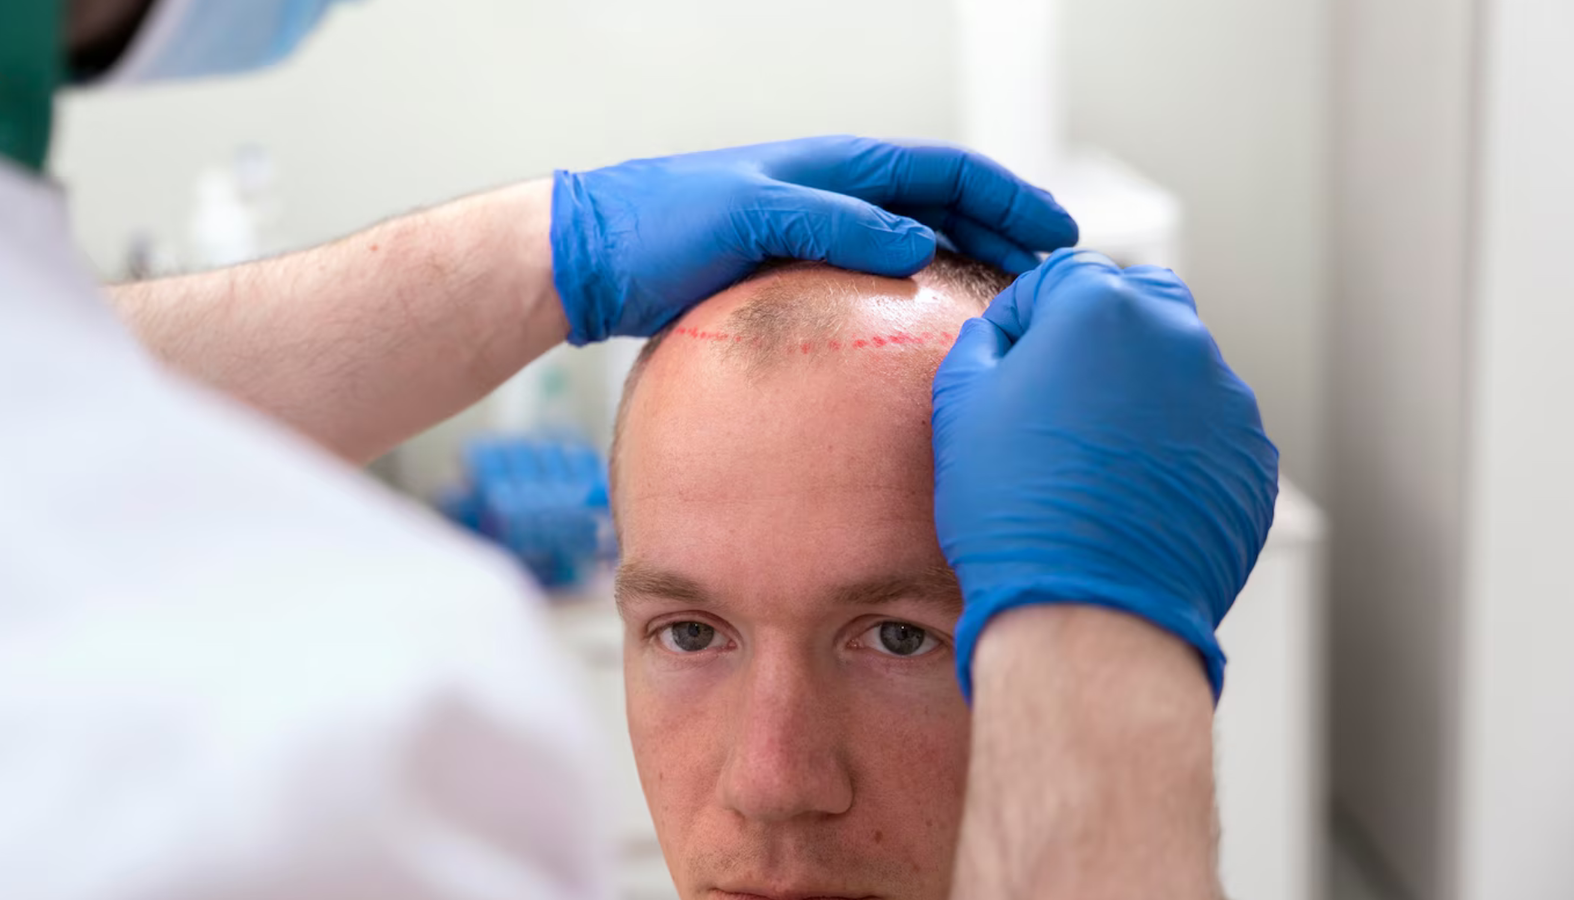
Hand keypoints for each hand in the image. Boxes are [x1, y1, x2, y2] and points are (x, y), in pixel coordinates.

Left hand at [550, 136, 1078, 343]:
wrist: (592, 256)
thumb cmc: (661, 225)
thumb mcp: (751, 216)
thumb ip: (835, 222)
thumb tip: (920, 244)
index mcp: (837, 166)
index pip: (946, 172)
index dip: (1009, 197)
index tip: (1059, 234)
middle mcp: (836, 194)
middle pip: (944, 208)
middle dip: (1004, 235)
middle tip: (1048, 284)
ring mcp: (817, 234)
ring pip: (915, 244)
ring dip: (966, 267)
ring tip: (1005, 310)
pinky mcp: (794, 275)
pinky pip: (874, 281)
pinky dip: (914, 298)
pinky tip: (925, 337)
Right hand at [931, 249, 1278, 698]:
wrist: (1088, 612)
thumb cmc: (1014, 508)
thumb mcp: (959, 409)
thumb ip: (982, 345)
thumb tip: (1001, 336)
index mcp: (1102, 308)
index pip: (1061, 276)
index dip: (1024, 315)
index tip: (1008, 360)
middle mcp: (1179, 338)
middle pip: (1138, 304)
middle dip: (1099, 334)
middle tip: (1059, 396)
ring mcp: (1227, 401)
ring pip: (1180, 368)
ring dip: (1141, 392)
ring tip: (1096, 460)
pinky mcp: (1251, 460)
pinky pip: (1209, 432)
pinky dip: (1177, 447)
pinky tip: (1135, 495)